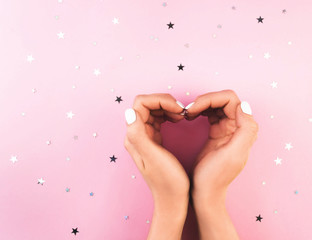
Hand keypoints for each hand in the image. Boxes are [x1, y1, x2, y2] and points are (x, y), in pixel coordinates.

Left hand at [124, 93, 188, 239]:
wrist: (173, 199)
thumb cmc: (167, 180)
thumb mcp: (154, 157)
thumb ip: (139, 134)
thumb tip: (129, 112)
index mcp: (135, 136)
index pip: (141, 104)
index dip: (160, 100)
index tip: (178, 109)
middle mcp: (137, 134)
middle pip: (147, 105)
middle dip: (164, 102)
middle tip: (182, 111)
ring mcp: (145, 137)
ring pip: (153, 110)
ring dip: (167, 108)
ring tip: (182, 115)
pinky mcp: (154, 140)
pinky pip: (158, 119)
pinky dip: (169, 115)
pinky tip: (179, 120)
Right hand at [185, 89, 258, 238]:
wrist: (205, 193)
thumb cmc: (214, 177)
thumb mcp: (232, 154)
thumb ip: (245, 129)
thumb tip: (245, 105)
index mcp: (242, 130)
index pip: (230, 100)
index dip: (211, 99)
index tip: (194, 109)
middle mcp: (237, 127)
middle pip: (223, 100)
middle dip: (205, 100)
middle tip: (188, 110)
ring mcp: (226, 130)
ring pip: (216, 105)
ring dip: (202, 105)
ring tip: (187, 113)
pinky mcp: (216, 133)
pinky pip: (211, 114)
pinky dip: (200, 111)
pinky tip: (190, 117)